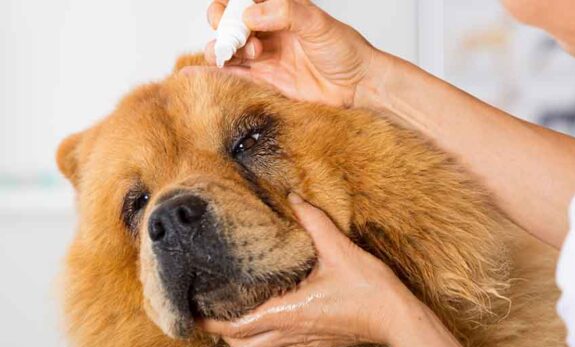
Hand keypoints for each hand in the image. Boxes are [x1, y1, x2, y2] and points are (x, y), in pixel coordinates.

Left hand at [198, 193, 419, 346]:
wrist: (396, 317)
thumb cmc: (368, 287)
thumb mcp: (339, 250)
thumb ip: (313, 221)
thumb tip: (294, 197)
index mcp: (287, 312)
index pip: (235, 326)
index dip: (208, 323)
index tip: (191, 313)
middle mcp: (290, 331)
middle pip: (241, 346)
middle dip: (221, 333)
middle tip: (212, 310)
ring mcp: (303, 341)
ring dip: (241, 339)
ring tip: (234, 316)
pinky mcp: (315, 343)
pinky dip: (263, 340)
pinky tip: (268, 319)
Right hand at [203, 0, 381, 106]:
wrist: (358, 86)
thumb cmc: (345, 51)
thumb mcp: (318, 24)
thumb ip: (286, 13)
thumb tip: (251, 15)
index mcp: (279, 10)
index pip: (244, 1)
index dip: (232, 5)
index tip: (234, 13)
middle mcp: (268, 31)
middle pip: (229, 23)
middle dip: (224, 27)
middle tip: (239, 38)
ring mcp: (265, 56)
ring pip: (228, 49)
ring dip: (221, 51)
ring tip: (236, 56)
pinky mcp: (265, 80)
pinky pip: (234, 75)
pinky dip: (212, 75)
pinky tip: (191, 74)